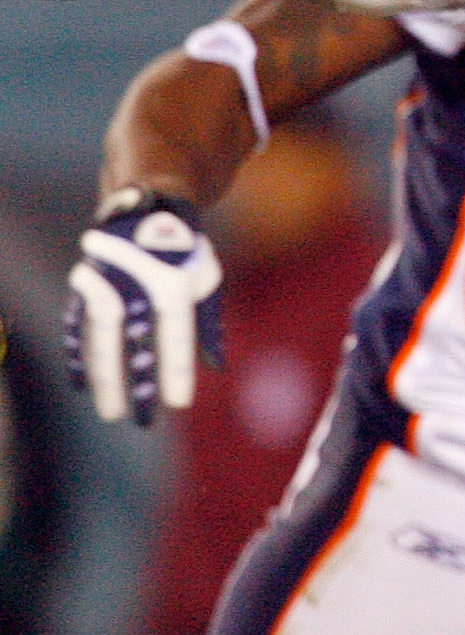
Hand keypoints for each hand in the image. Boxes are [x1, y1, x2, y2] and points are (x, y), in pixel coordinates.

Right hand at [64, 190, 221, 425]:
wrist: (148, 210)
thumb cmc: (186, 252)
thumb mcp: (208, 278)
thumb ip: (209, 321)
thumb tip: (215, 365)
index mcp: (173, 282)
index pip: (175, 336)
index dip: (177, 370)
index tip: (179, 404)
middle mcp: (135, 282)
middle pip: (132, 342)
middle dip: (135, 384)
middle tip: (141, 423)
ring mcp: (106, 282)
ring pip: (101, 338)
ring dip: (105, 377)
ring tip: (111, 411)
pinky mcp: (85, 285)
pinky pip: (78, 326)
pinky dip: (79, 355)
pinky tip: (82, 383)